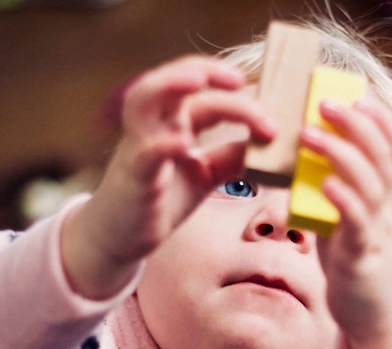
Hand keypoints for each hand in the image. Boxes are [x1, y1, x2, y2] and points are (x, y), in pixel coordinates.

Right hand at [63, 55, 275, 298]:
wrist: (122, 236)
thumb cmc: (162, 199)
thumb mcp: (206, 174)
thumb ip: (232, 156)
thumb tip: (270, 143)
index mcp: (171, 121)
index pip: (200, 91)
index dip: (232, 91)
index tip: (264, 98)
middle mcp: (152, 126)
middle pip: (170, 80)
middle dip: (202, 69)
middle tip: (237, 78)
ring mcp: (139, 148)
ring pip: (143, 100)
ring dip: (169, 84)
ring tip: (198, 80)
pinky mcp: (135, 177)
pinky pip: (144, 153)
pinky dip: (163, 144)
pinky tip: (184, 143)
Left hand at [299, 97, 391, 348]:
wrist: (375, 321)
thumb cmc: (356, 267)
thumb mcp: (347, 224)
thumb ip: (335, 194)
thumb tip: (305, 163)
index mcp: (385, 200)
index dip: (381, 119)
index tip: (359, 93)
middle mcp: (387, 212)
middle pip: (383, 158)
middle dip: (357, 124)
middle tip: (325, 101)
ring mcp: (378, 235)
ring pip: (370, 185)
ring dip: (340, 154)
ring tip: (310, 132)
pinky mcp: (363, 260)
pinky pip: (357, 225)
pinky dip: (343, 200)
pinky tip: (324, 182)